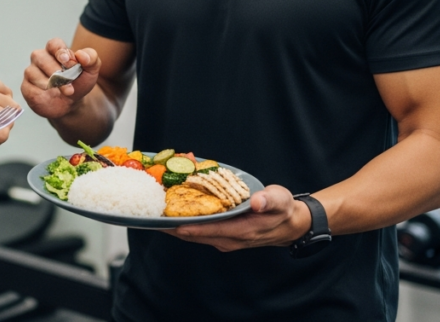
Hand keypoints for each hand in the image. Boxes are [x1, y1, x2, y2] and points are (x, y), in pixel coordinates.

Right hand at [21, 38, 100, 119]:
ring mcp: (31, 72)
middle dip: (55, 71)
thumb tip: (82, 55)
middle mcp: (41, 58)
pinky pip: (28, 86)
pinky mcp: (26, 87)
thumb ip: (91, 59)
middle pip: (40, 57)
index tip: (69, 62)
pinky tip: (50, 95)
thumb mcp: (90, 71)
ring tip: (65, 92)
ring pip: (32, 72)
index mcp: (55, 51)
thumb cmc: (78, 83)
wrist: (71, 104)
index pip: (53, 44)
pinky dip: (40, 91)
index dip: (60, 51)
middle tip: (69, 84)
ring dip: (49, 83)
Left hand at [168, 185, 311, 250]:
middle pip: (194, 235)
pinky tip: (172, 211)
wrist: (288, 224)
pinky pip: (198, 230)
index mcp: (241, 231)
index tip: (166, 221)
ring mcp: (223, 239)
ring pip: (193, 234)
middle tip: (151, 213)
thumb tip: (257, 201)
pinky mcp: (220, 235)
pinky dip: (185, 221)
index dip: (187, 226)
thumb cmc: (283, 209)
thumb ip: (269, 201)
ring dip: (175, 224)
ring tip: (155, 212)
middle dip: (172, 225)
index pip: (208, 230)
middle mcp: (229, 239)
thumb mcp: (280, 200)